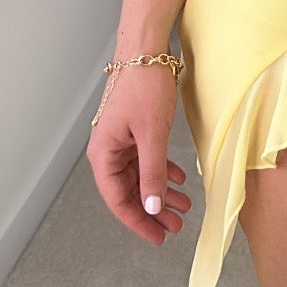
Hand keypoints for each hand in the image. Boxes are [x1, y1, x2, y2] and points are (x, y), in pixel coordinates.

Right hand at [87, 64, 192, 246]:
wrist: (146, 49)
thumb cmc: (143, 86)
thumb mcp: (152, 135)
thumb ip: (152, 173)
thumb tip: (151, 207)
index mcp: (103, 153)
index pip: (118, 199)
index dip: (138, 222)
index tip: (158, 238)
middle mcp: (108, 149)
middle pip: (129, 191)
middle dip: (152, 211)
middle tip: (175, 227)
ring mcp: (121, 139)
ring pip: (140, 176)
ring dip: (160, 192)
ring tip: (182, 208)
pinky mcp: (134, 129)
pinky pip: (146, 159)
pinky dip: (163, 172)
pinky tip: (179, 179)